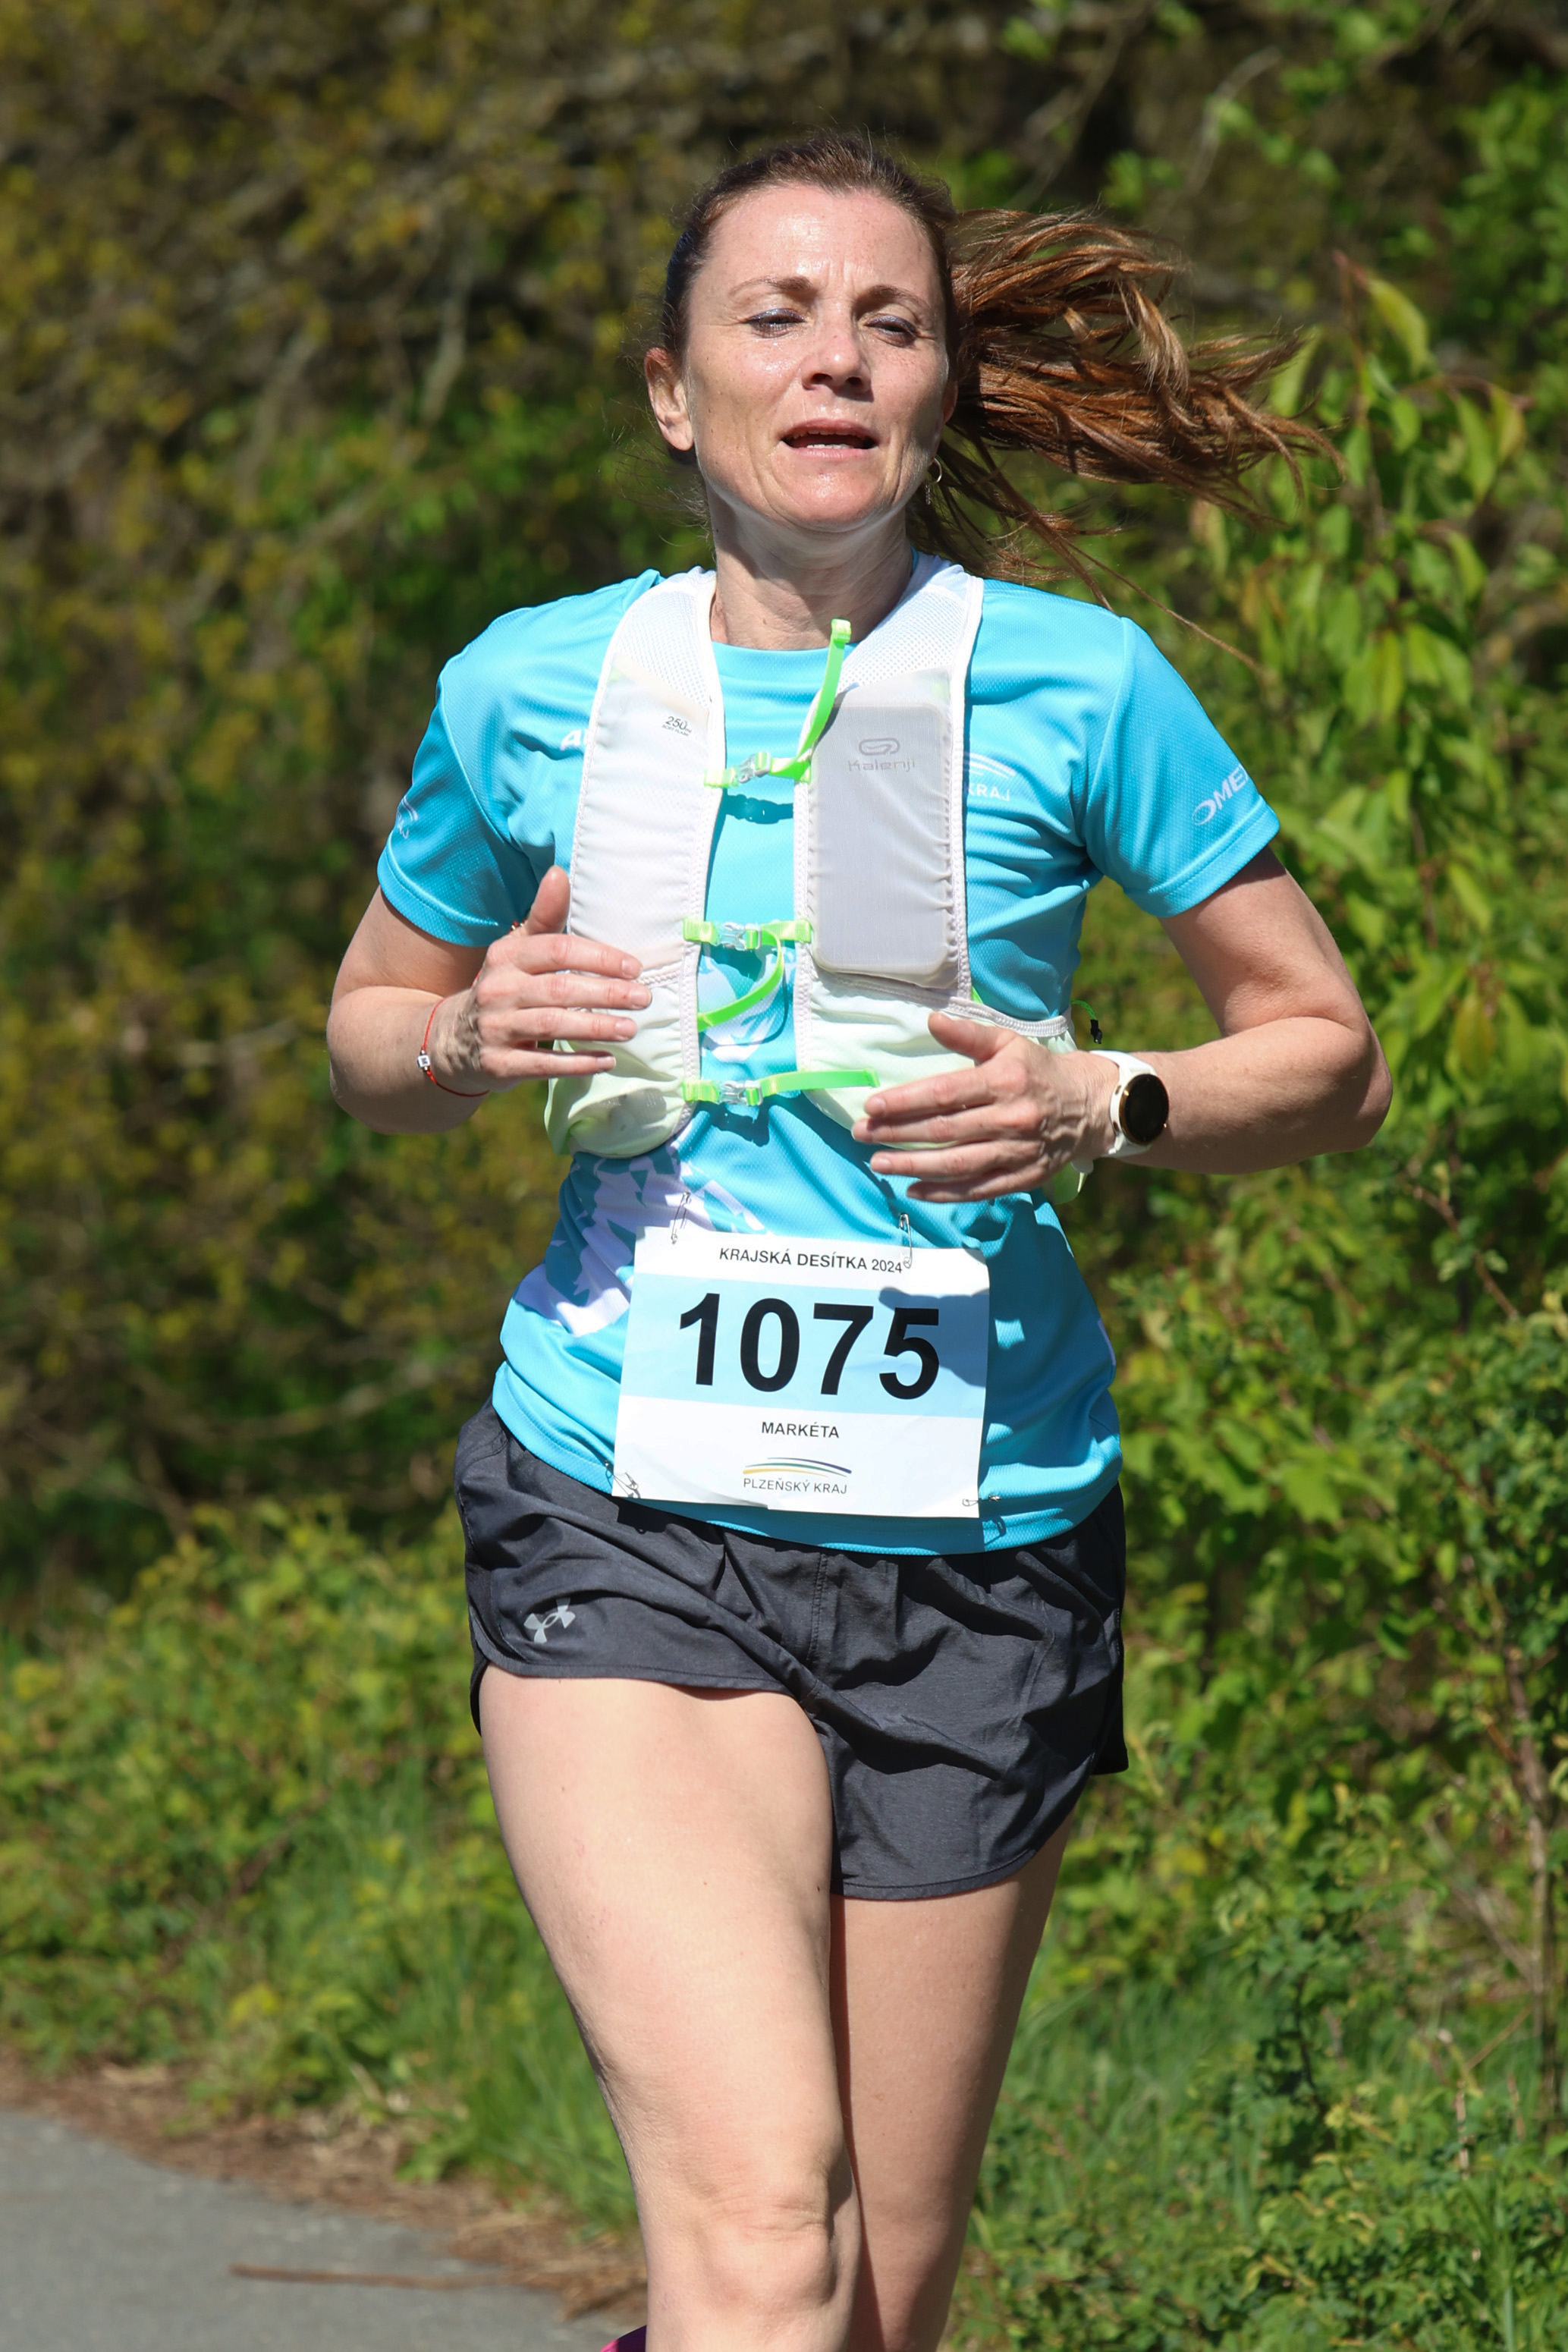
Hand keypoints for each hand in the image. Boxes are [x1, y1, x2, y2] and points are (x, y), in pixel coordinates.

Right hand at [425, 867, 649, 1091]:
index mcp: (507, 957)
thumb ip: (544, 917)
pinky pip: (541, 1065)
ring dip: (595, 1028)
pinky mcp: (498, 1063)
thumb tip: (559, 873)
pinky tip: (606, 1059)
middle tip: (643, 998)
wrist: (454, 1038)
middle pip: (559, 990)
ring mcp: (496, 1028)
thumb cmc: (503, 987)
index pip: (557, 951)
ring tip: (631, 1028)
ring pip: (551, 1026)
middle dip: (605, 993)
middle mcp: (498, 990)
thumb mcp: (517, 950)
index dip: (598, 958)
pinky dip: (576, 1063)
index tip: (633, 967)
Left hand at [853, 1012, 1116, 1201]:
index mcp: (1004, 1081)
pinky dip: (943, 1193)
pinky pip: (977, 1189)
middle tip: (861, 1134)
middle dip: (897, 1134)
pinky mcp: (1023, 1177)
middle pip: (944, 1130)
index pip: (945, 1093)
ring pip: (957, 1164)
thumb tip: (931, 1020)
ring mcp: (1017, 1152)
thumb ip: (968, 1035)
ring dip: (913, 1166)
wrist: (1088, 1106)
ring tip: (879, 1164)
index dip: (905, 1101)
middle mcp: (1010, 1118)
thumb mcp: (1007, 1043)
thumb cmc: (1038, 1070)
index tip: (872, 1105)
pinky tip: (912, 1188)